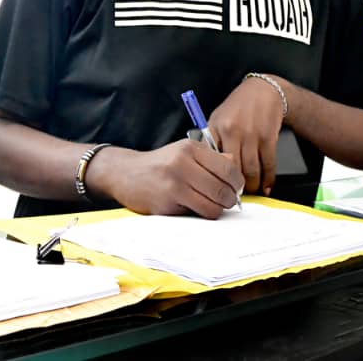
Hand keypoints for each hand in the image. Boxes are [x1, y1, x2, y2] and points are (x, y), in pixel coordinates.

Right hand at [88, 140, 243, 218]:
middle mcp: (183, 163)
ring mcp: (174, 183)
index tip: (234, 188)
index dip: (237, 183)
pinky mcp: (167, 202)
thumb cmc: (159, 165)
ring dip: (217, 210)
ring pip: (213, 206)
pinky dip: (200, 214)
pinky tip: (192, 208)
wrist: (125, 173)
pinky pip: (197, 214)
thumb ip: (210, 159)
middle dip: (230, 200)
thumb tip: (235, 167)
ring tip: (210, 206)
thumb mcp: (183, 153)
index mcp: (190, 148)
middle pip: (223, 189)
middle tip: (226, 201)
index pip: (228, 168)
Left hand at [208, 76, 286, 195]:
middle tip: (236, 195)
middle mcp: (232, 131)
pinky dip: (268, 179)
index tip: (217, 188)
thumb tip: (206, 168)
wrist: (262, 91)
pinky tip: (266, 185)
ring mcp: (251, 134)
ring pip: (251, 170)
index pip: (211, 159)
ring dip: (253, 185)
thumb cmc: (237, 107)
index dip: (214, 177)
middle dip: (235, 185)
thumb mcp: (218, 119)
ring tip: (251, 191)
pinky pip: (268, 165)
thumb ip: (212, 142)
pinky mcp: (268, 137)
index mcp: (216, 127)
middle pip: (232, 169)